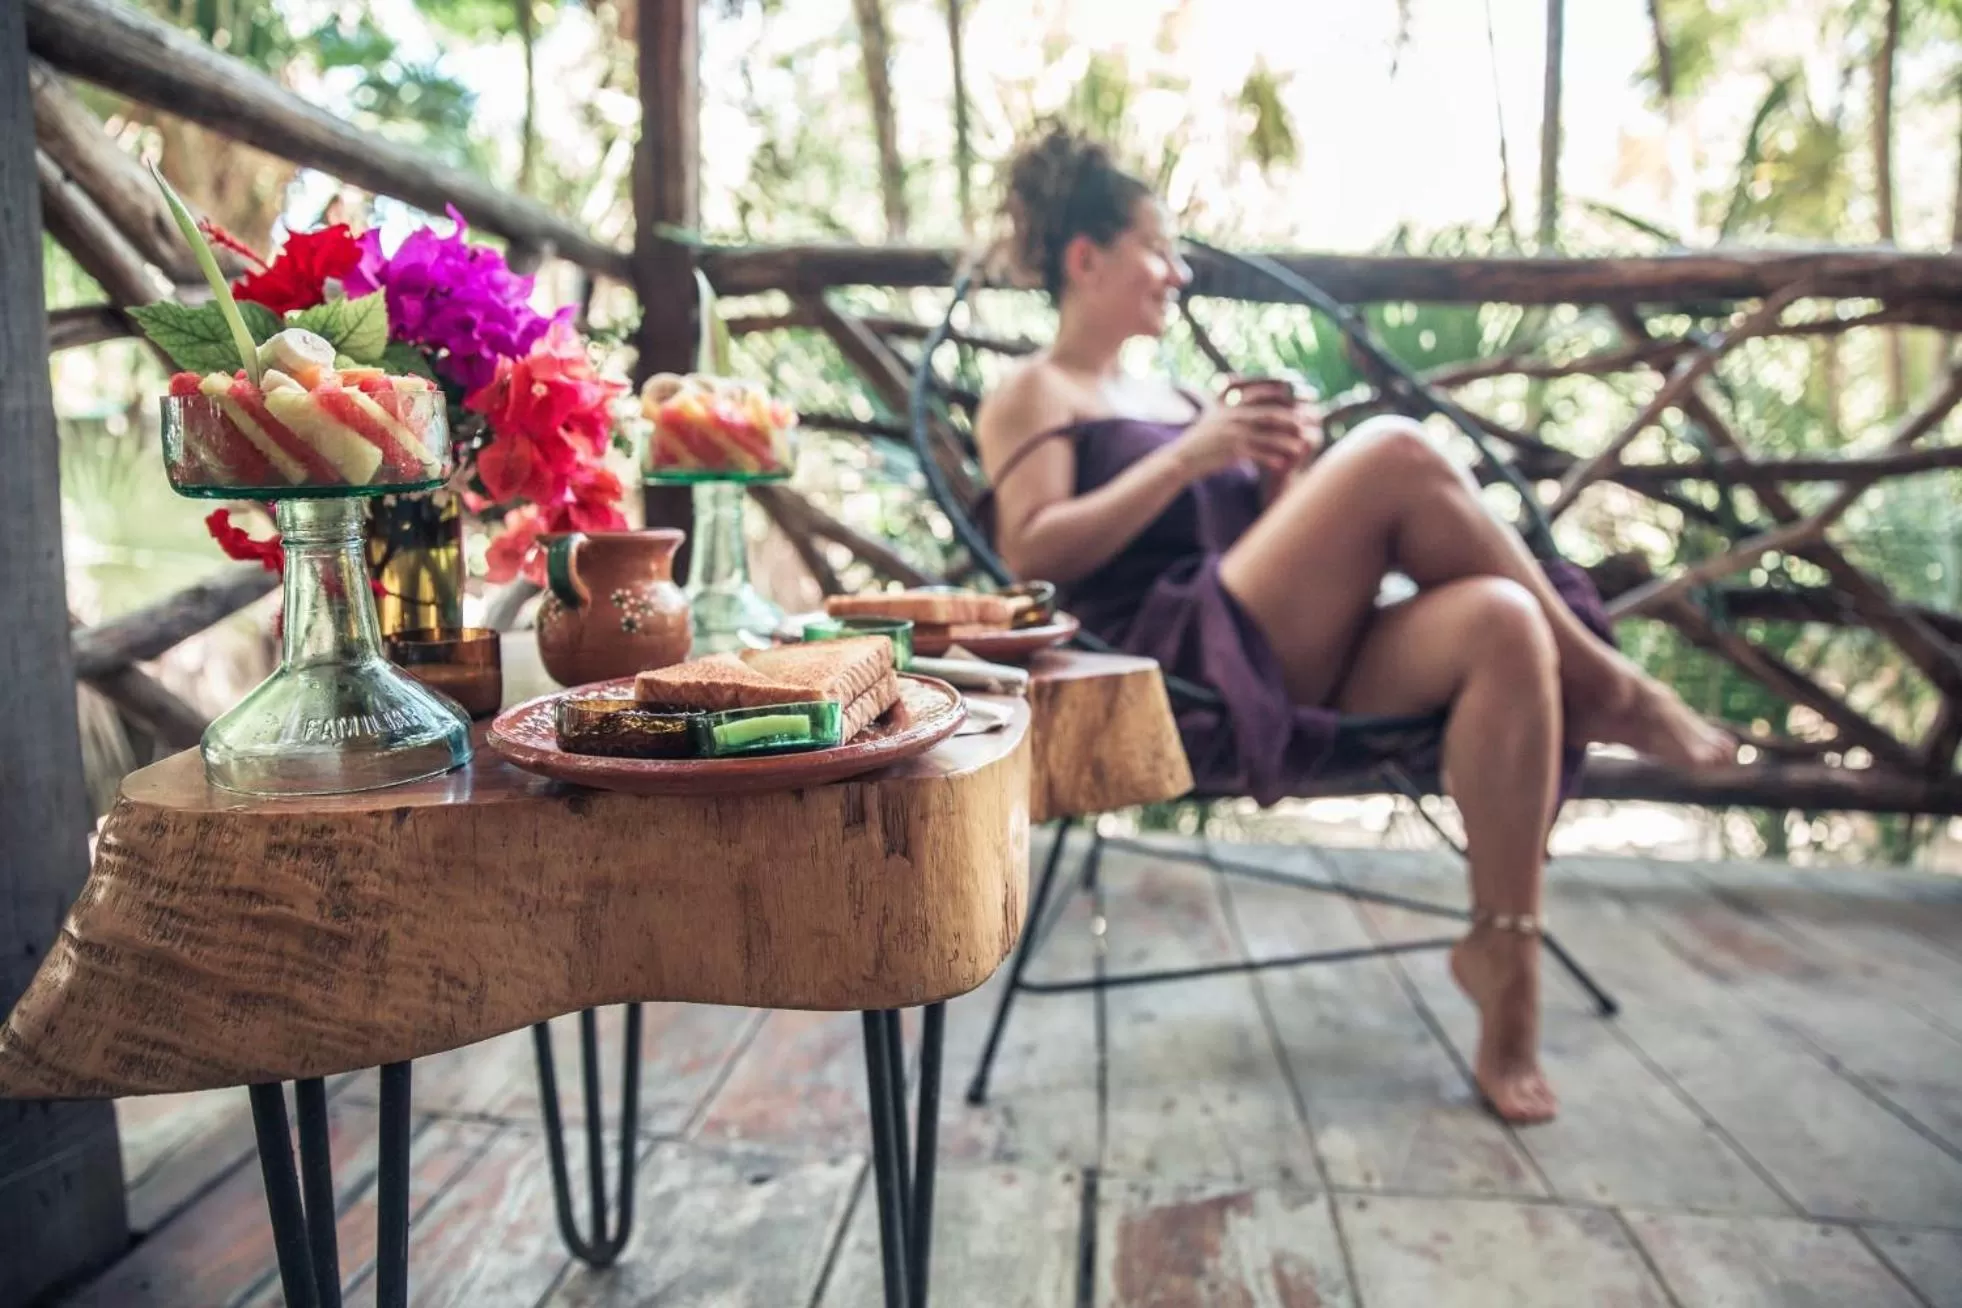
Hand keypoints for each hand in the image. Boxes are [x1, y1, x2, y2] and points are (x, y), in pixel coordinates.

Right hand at [1171, 399, 1310, 479]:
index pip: (1264, 392)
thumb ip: (1226, 397)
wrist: (1183, 458)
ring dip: (1287, 440)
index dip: (1287, 393)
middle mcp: (1234, 415)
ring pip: (1267, 435)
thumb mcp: (1211, 412)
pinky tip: (1283, 464)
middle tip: (1312, 420)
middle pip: (1271, 413)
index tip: (1306, 395)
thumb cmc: (1200, 437)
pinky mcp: (1232, 451)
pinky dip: (1271, 458)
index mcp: (1232, 404)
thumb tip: (1235, 383)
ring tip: (1302, 446)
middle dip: (1294, 417)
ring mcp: (1233, 433)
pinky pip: (1257, 454)